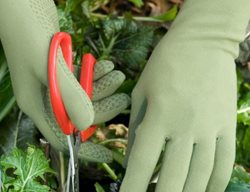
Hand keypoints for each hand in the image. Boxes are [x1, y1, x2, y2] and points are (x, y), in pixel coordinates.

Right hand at [0, 0, 129, 161]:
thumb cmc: (27, 31)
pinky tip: (108, 66)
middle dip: (102, 107)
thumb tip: (86, 125)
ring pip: (85, 94)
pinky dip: (96, 73)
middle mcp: (47, 97)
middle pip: (80, 114)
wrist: (20, 2)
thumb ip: (68, 95)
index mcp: (37, 104)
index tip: (107, 153)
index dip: (84, 147)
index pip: (62, 136)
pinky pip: (84, 78)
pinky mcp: (63, 68)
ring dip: (103, 86)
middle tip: (123, 98)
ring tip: (118, 75)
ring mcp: (56, 82)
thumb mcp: (48, 66)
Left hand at [120, 0, 249, 190]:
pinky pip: (224, 163)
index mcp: (159, 115)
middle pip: (173, 177)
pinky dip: (215, 184)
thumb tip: (135, 158)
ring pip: (200, 176)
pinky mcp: (227, 125)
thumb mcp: (142, 91)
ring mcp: (210, 127)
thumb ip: (138, 126)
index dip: (132, 186)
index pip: (143, 161)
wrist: (202, 42)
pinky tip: (205, 191)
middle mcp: (185, 125)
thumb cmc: (165, 64)